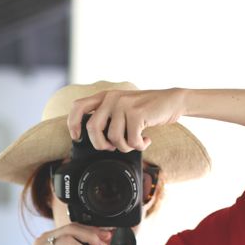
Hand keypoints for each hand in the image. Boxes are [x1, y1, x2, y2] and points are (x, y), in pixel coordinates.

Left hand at [67, 87, 187, 153]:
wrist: (171, 101)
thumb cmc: (146, 110)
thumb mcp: (123, 109)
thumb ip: (109, 117)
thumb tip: (96, 138)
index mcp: (105, 96)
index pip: (78, 106)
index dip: (73, 123)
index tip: (77, 137)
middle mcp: (111, 98)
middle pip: (92, 128)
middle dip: (101, 145)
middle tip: (112, 148)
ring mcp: (123, 104)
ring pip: (114, 138)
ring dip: (126, 146)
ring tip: (135, 142)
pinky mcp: (136, 113)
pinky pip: (131, 140)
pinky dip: (140, 145)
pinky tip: (146, 140)